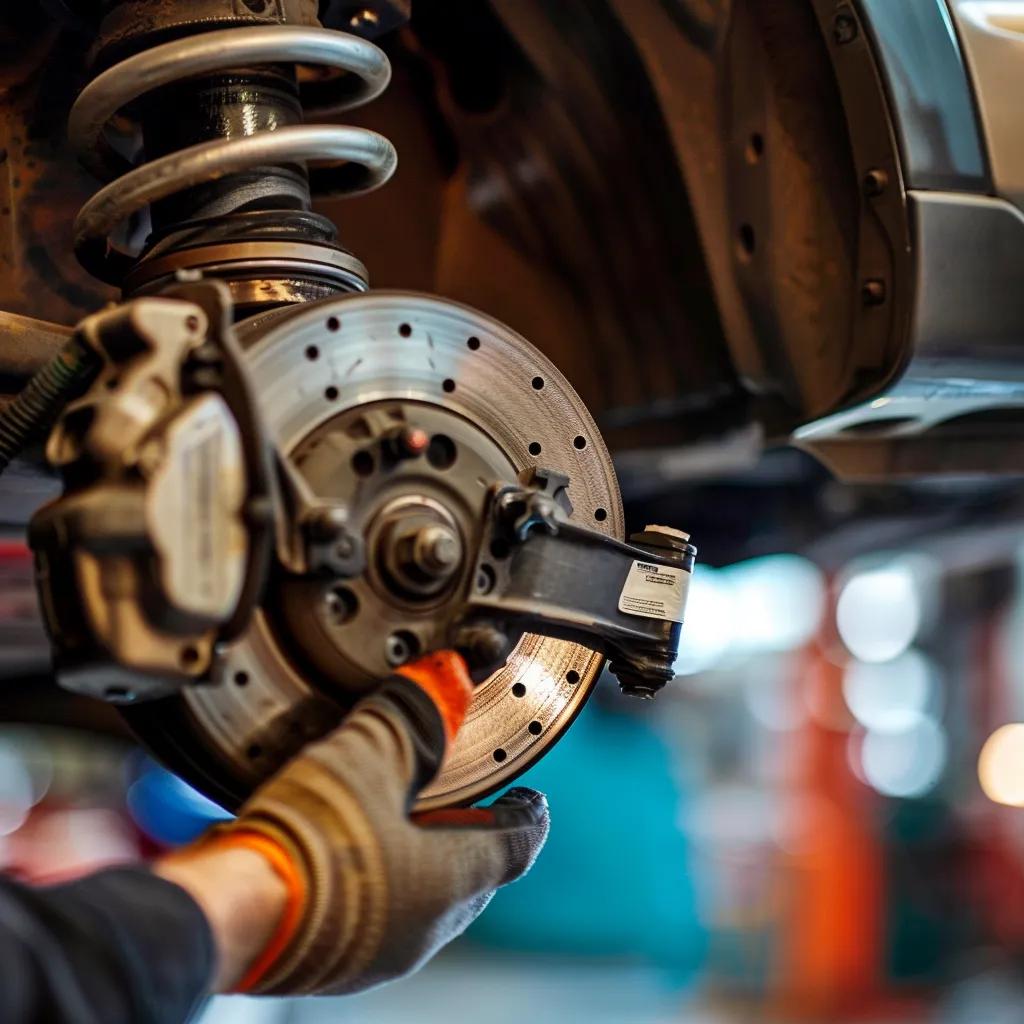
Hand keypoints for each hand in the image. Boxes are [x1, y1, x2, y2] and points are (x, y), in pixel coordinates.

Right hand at [157, 652, 548, 994]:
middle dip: (470, 831)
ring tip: (398, 814)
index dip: (527, 814)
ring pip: (422, 898)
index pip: (517, 844)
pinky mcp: (330, 958)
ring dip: (420, 855)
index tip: (530, 798)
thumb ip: (412, 713)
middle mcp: (424, 926)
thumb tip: (447, 675)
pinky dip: (375, 877)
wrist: (226, 916)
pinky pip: (373, 914)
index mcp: (451, 878)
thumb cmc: (306, 843)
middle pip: (472, 873)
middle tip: (463, 796)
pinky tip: (342, 847)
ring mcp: (378, 951)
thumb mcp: (367, 756)